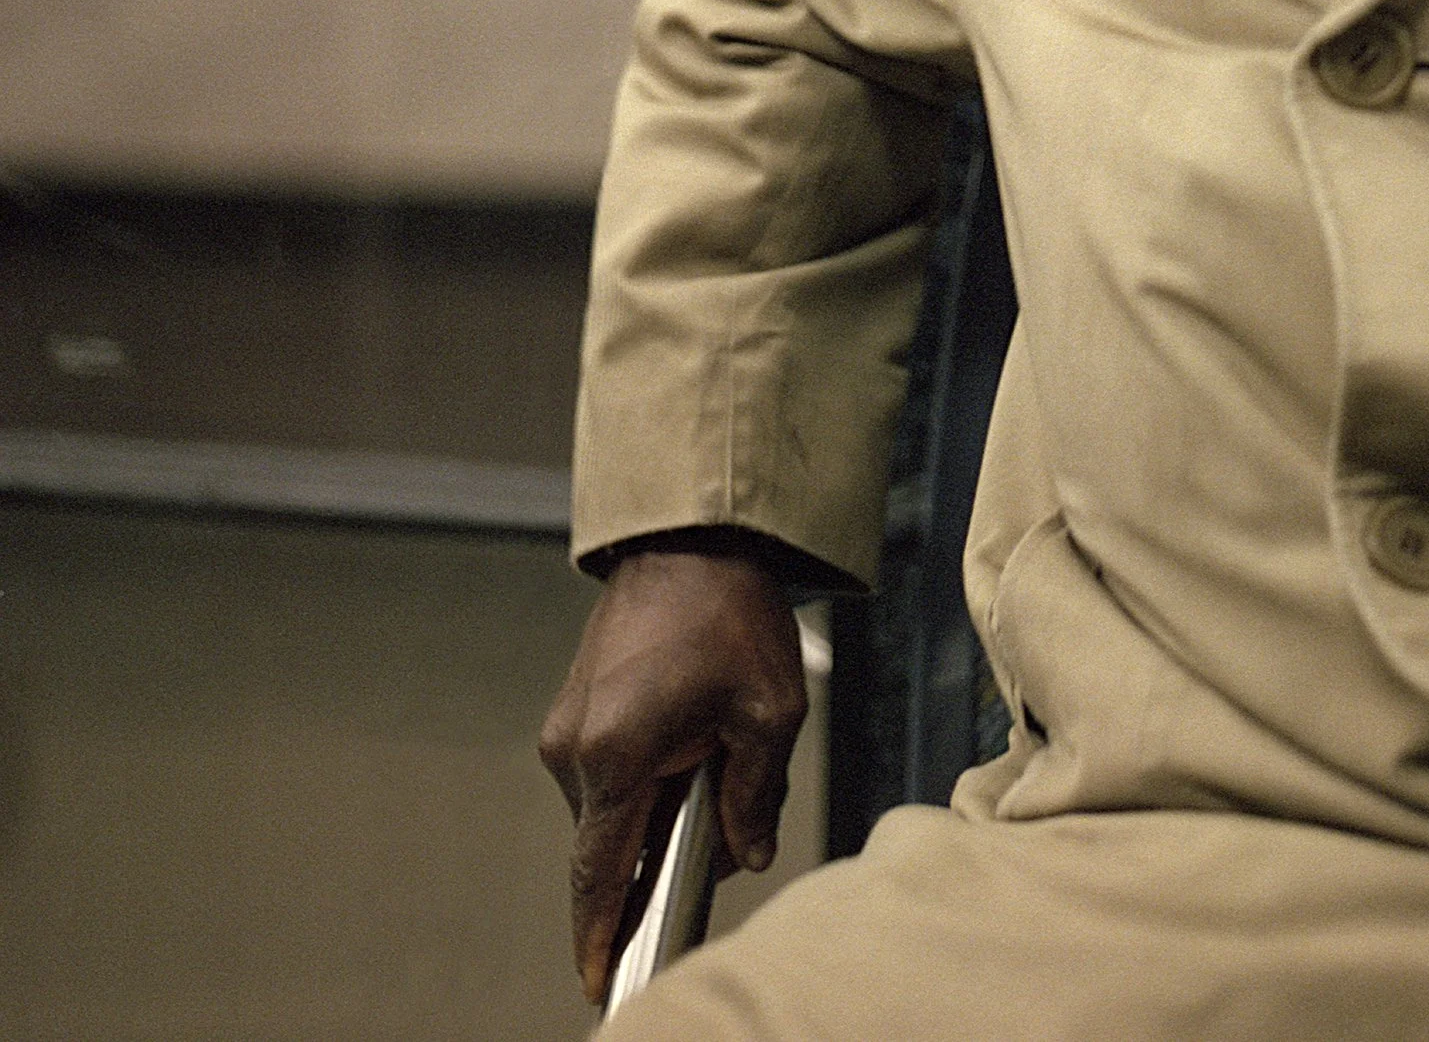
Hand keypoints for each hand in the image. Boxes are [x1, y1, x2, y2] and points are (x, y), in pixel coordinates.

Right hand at [539, 546, 808, 1001]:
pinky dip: (648, 774)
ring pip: (616, 807)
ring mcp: (566, 728)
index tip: (600, 981)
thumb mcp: (768, 712)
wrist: (692, 541)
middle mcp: (574, 749)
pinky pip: (609, 770)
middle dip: (666, 849)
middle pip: (616, 843)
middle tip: (725, 813)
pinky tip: (693, 740)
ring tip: (719, 750)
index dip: (600, 936)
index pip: (598, 875)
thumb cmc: (731, 616)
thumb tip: (745, 853)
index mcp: (614, 756)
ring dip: (661, 804)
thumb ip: (755, 796)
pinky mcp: (572, 711)